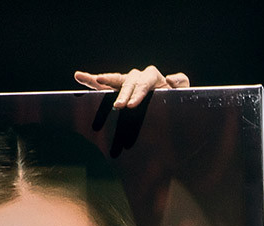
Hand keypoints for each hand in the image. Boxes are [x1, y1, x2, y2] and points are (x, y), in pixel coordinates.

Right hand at [74, 66, 189, 108]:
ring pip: (114, 79)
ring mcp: (128, 83)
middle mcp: (139, 77)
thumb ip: (181, 84)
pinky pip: (104, 85)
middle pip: (128, 82)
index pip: (144, 83)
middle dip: (122, 94)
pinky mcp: (119, 90)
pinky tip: (79, 77)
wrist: (170, 110)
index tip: (131, 106)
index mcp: (153, 78)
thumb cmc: (177, 102)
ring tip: (89, 79)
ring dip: (101, 80)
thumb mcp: (184, 94)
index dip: (138, 93)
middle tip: (118, 107)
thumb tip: (169, 78)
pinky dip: (92, 81)